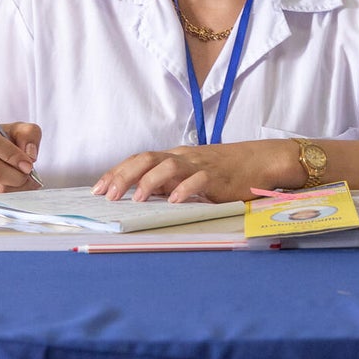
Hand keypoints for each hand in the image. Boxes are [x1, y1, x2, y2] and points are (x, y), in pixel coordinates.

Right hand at [0, 119, 41, 198]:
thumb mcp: (17, 130)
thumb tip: (30, 156)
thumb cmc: (0, 141)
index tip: (28, 163)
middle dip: (17, 176)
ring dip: (16, 188)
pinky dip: (8, 198)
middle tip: (28, 174)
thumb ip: (29, 135)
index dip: (13, 155)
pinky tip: (12, 188)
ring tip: (23, 181)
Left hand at [93, 140, 302, 203]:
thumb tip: (142, 194)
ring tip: (137, 199)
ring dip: (150, 182)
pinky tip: (174, 201)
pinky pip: (199, 180)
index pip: (140, 159)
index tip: (98, 188)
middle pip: (147, 159)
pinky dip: (185, 190)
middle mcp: (184, 157)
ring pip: (169, 166)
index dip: (117, 172)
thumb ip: (170, 182)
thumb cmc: (225, 170)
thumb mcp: (192, 174)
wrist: (260, 160)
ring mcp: (201, 165)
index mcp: (176, 157)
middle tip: (108, 195)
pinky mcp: (218, 176)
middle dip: (124, 176)